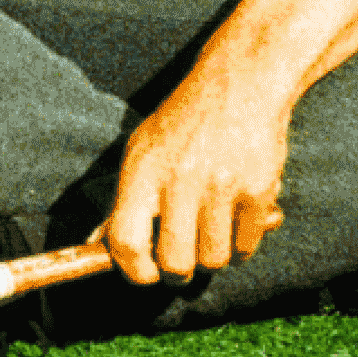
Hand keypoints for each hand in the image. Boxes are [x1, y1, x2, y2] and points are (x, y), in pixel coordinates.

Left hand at [101, 85, 289, 283]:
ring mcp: (221, 185)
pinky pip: (246, 247)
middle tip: (182, 260)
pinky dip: (242, 244)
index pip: (126, 242)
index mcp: (142, 170)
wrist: (241, 82)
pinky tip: (237, 219)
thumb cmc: (184, 121)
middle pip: (175, 263)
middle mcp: (179, 179)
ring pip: (213, 259)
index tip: (145, 273)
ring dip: (213, 255)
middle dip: (178, 272)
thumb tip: (100, 245)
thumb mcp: (142, 148)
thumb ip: (124, 198)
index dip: (134, 270)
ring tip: (211, 229)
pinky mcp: (257, 190)